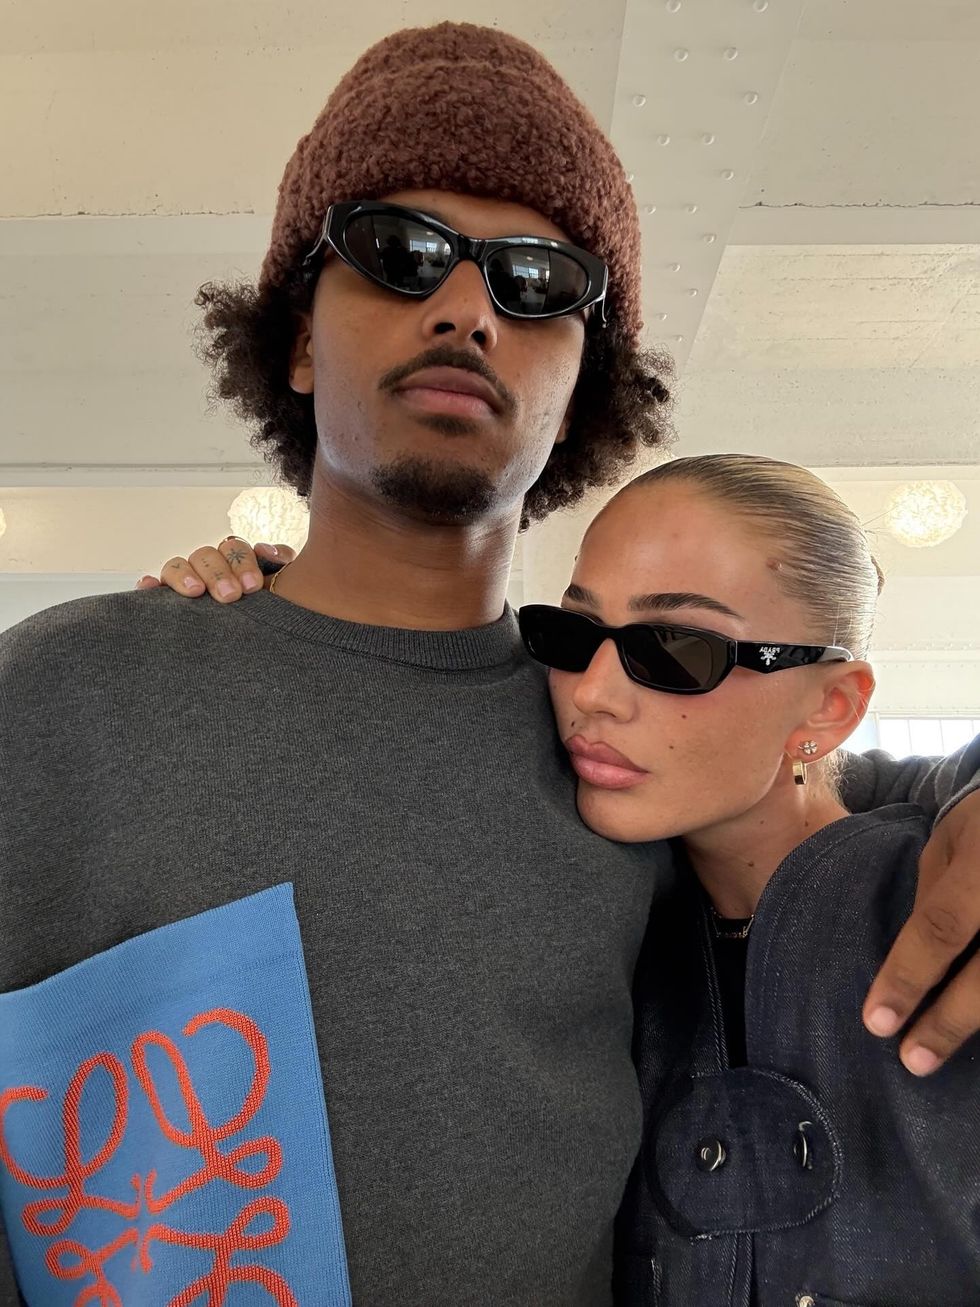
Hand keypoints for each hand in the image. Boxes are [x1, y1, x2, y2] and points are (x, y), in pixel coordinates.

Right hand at [135, 538, 295, 601]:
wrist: (247, 652)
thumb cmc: (263, 613)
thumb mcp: (277, 589)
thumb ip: (279, 566)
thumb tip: (274, 552)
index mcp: (233, 562)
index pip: (234, 548)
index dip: (243, 562)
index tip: (253, 586)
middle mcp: (207, 568)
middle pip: (205, 555)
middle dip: (218, 573)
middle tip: (230, 596)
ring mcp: (183, 583)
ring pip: (177, 566)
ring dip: (185, 576)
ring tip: (196, 592)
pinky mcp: (162, 601)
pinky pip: (151, 587)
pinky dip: (149, 585)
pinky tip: (149, 587)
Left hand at [864, 788, 979, 1073]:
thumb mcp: (953, 841)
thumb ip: (933, 897)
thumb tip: (910, 962)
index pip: (941, 928)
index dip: (908, 977)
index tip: (877, 1023)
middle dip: (950, 1021)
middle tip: (913, 1061)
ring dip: (978, 1022)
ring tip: (943, 1049)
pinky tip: (977, 1033)